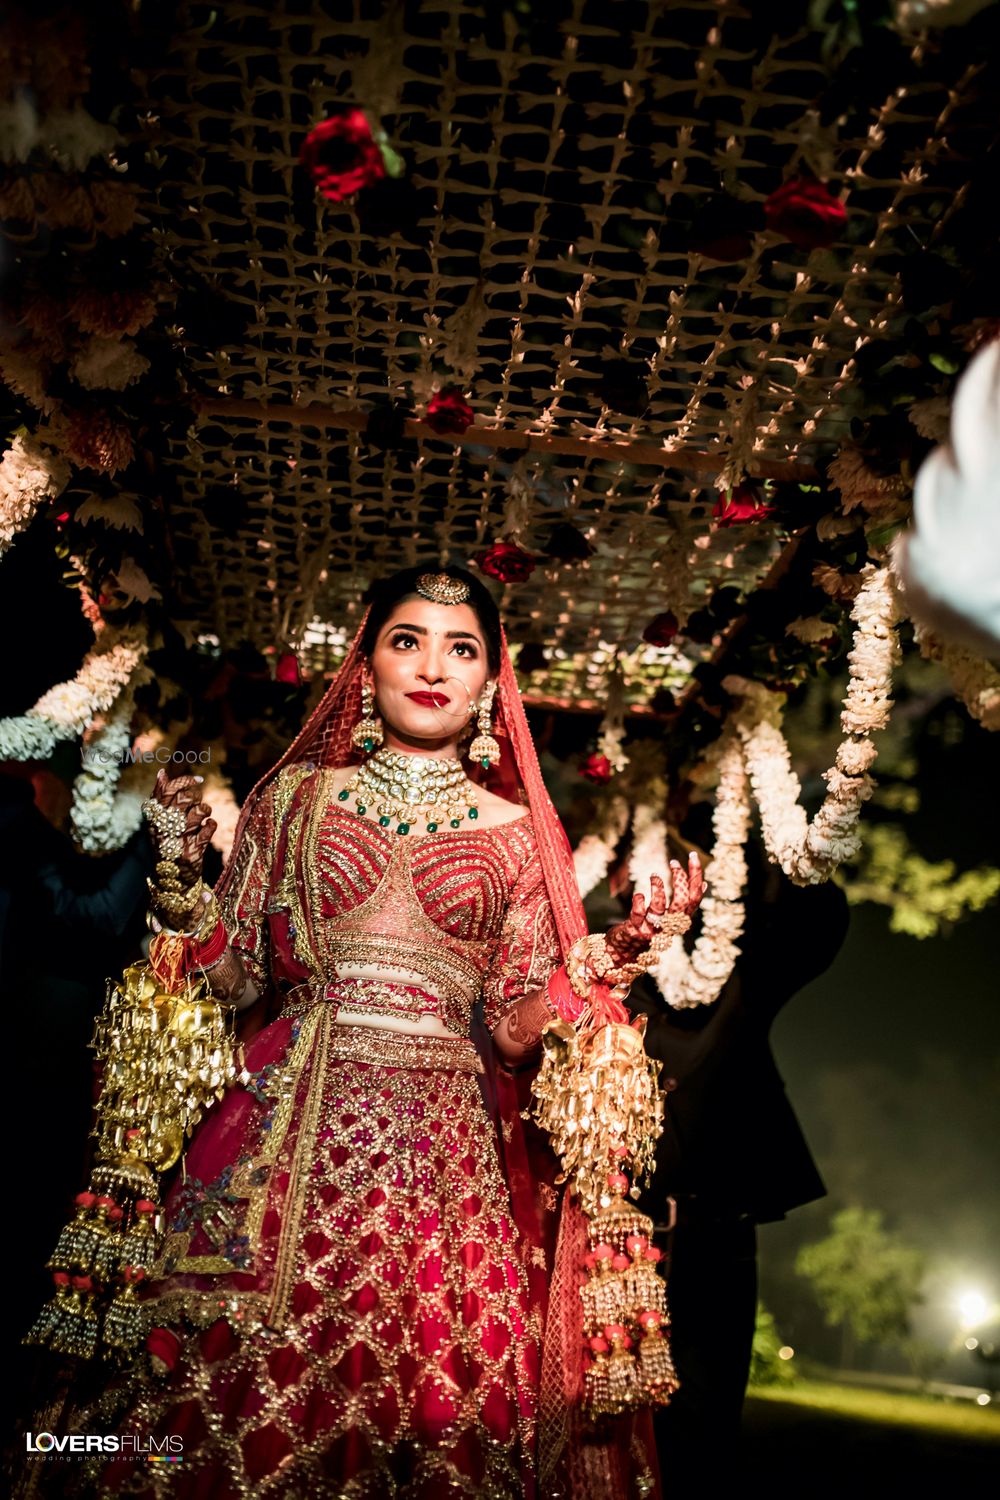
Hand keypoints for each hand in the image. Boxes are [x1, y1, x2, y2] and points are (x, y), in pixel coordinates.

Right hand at [148, 769, 216, 888]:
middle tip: (196, 803)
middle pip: (183, 800)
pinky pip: (209, 828)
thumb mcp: (159, 822)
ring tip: (203, 815)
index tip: (198, 780)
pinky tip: (208, 827)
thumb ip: (160, 798)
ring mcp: (179, 840)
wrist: (171, 880)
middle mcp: (164, 829)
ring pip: (198, 812)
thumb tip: (161, 772)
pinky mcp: (193, 852)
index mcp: (155, 819)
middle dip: (195, 797)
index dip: (184, 782)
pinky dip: (211, 824)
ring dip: (205, 810)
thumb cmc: (167, 843)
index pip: (167, 792)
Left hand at [605, 853, 703, 964]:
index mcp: (680, 920)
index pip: (694, 897)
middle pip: (682, 902)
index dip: (696, 876)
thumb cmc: (649, 929)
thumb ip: (685, 902)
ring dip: (658, 889)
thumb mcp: (670, 916)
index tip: (692, 857)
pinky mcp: (636, 930)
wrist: (625, 952)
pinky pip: (638, 915)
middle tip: (674, 862)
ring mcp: (653, 929)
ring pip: (661, 909)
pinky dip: (639, 902)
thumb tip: (704, 883)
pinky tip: (639, 895)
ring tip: (654, 875)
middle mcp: (669, 925)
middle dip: (681, 879)